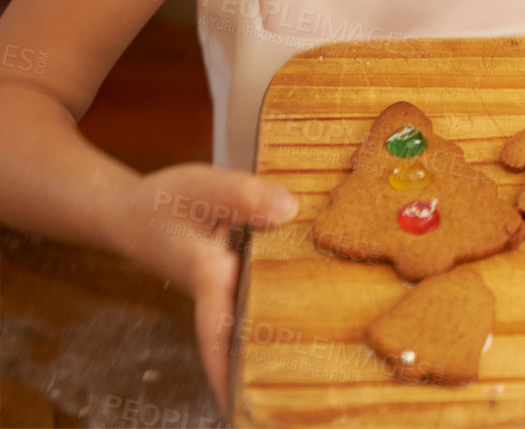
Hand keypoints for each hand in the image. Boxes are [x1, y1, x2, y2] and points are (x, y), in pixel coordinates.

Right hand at [117, 164, 298, 406]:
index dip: (232, 368)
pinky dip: (281, 295)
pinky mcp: (233, 275)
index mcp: (208, 278)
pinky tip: (314, 294)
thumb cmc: (161, 204)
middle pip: (247, 334)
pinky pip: (259, 291)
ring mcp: (226, 287)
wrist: (129, 212)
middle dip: (270, 359)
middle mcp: (219, 291)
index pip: (222, 332)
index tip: (238, 405)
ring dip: (281, 331)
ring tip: (325, 354)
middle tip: (305, 389)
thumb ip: (242, 197)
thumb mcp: (200, 189)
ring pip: (255, 313)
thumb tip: (289, 210)